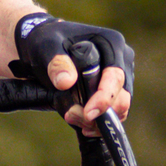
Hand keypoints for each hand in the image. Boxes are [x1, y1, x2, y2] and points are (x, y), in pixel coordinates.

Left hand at [11, 13, 134, 130]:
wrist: (42, 48)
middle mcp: (121, 61)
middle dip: (100, 112)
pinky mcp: (112, 92)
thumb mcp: (46, 46)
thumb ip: (56, 62)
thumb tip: (66, 83)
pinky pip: (113, 113)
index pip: (116, 76)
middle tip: (72, 116)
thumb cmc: (46, 41)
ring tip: (72, 118)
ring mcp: (118, 78)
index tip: (88, 113)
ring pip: (119, 108)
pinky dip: (99, 123)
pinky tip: (82, 125)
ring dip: (98, 121)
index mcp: (111, 43)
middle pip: (122, 95)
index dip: (104, 98)